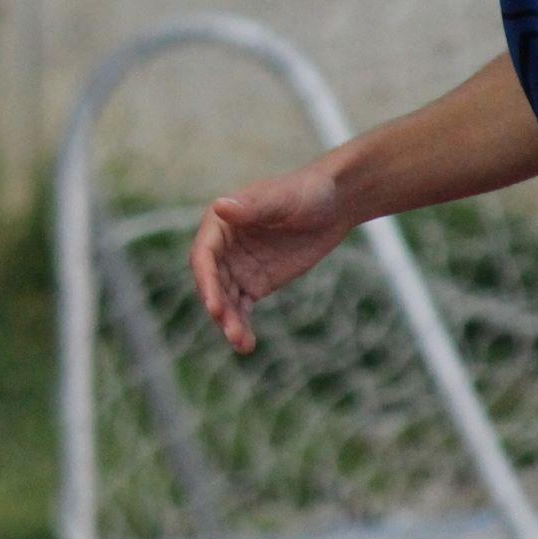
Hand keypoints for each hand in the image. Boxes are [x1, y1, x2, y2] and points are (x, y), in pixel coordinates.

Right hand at [187, 163, 350, 354]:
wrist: (333, 205)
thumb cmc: (306, 193)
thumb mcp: (282, 199)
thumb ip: (252, 207)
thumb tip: (219, 206)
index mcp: (221, 223)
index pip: (204, 255)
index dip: (206, 280)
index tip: (214, 305)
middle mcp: (223, 247)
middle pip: (212, 282)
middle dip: (218, 306)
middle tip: (230, 330)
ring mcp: (238, 267)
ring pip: (225, 299)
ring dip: (229, 322)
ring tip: (242, 345)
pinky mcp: (255, 283)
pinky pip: (242, 307)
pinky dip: (242, 324)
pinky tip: (247, 344)